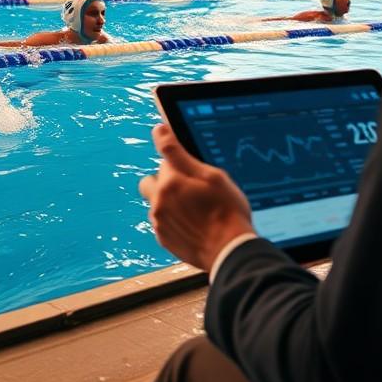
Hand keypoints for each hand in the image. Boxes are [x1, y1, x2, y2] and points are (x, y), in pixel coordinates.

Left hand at [139, 123, 255, 270]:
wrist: (230, 251)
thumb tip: (159, 130)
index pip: (165, 159)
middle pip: (152, 181)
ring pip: (157, 203)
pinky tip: (193, 224)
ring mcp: (159, 222)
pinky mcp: (163, 238)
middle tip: (190, 189)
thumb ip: (178, 152)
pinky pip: (163, 222)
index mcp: (169, 182)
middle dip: (166, 182)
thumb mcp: (211, 175)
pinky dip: (174, 221)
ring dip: (170, 203)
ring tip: (196, 211)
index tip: (193, 170)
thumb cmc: (226, 212)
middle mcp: (158, 201)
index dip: (181, 163)